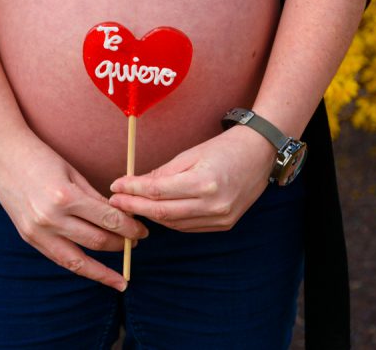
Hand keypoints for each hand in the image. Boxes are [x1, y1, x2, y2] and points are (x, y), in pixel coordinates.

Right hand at [0, 129, 148, 291]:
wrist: (3, 156)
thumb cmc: (41, 158)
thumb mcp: (73, 174)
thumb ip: (95, 198)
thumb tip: (120, 219)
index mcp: (65, 197)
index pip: (107, 220)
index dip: (130, 228)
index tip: (142, 231)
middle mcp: (51, 218)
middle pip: (97, 241)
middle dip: (122, 244)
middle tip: (137, 243)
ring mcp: (37, 231)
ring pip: (78, 260)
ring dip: (103, 269)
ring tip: (119, 277)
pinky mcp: (29, 238)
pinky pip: (59, 259)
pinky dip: (79, 268)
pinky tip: (94, 273)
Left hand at [108, 126, 275, 231]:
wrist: (260, 155)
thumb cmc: (223, 148)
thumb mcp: (190, 154)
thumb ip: (162, 173)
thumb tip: (135, 185)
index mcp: (203, 182)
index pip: (157, 192)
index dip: (132, 191)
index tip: (115, 187)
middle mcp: (213, 205)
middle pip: (162, 213)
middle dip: (134, 207)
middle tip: (115, 202)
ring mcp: (220, 218)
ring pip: (174, 223)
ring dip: (150, 216)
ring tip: (132, 206)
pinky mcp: (224, 225)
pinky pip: (188, 227)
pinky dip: (170, 220)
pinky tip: (157, 212)